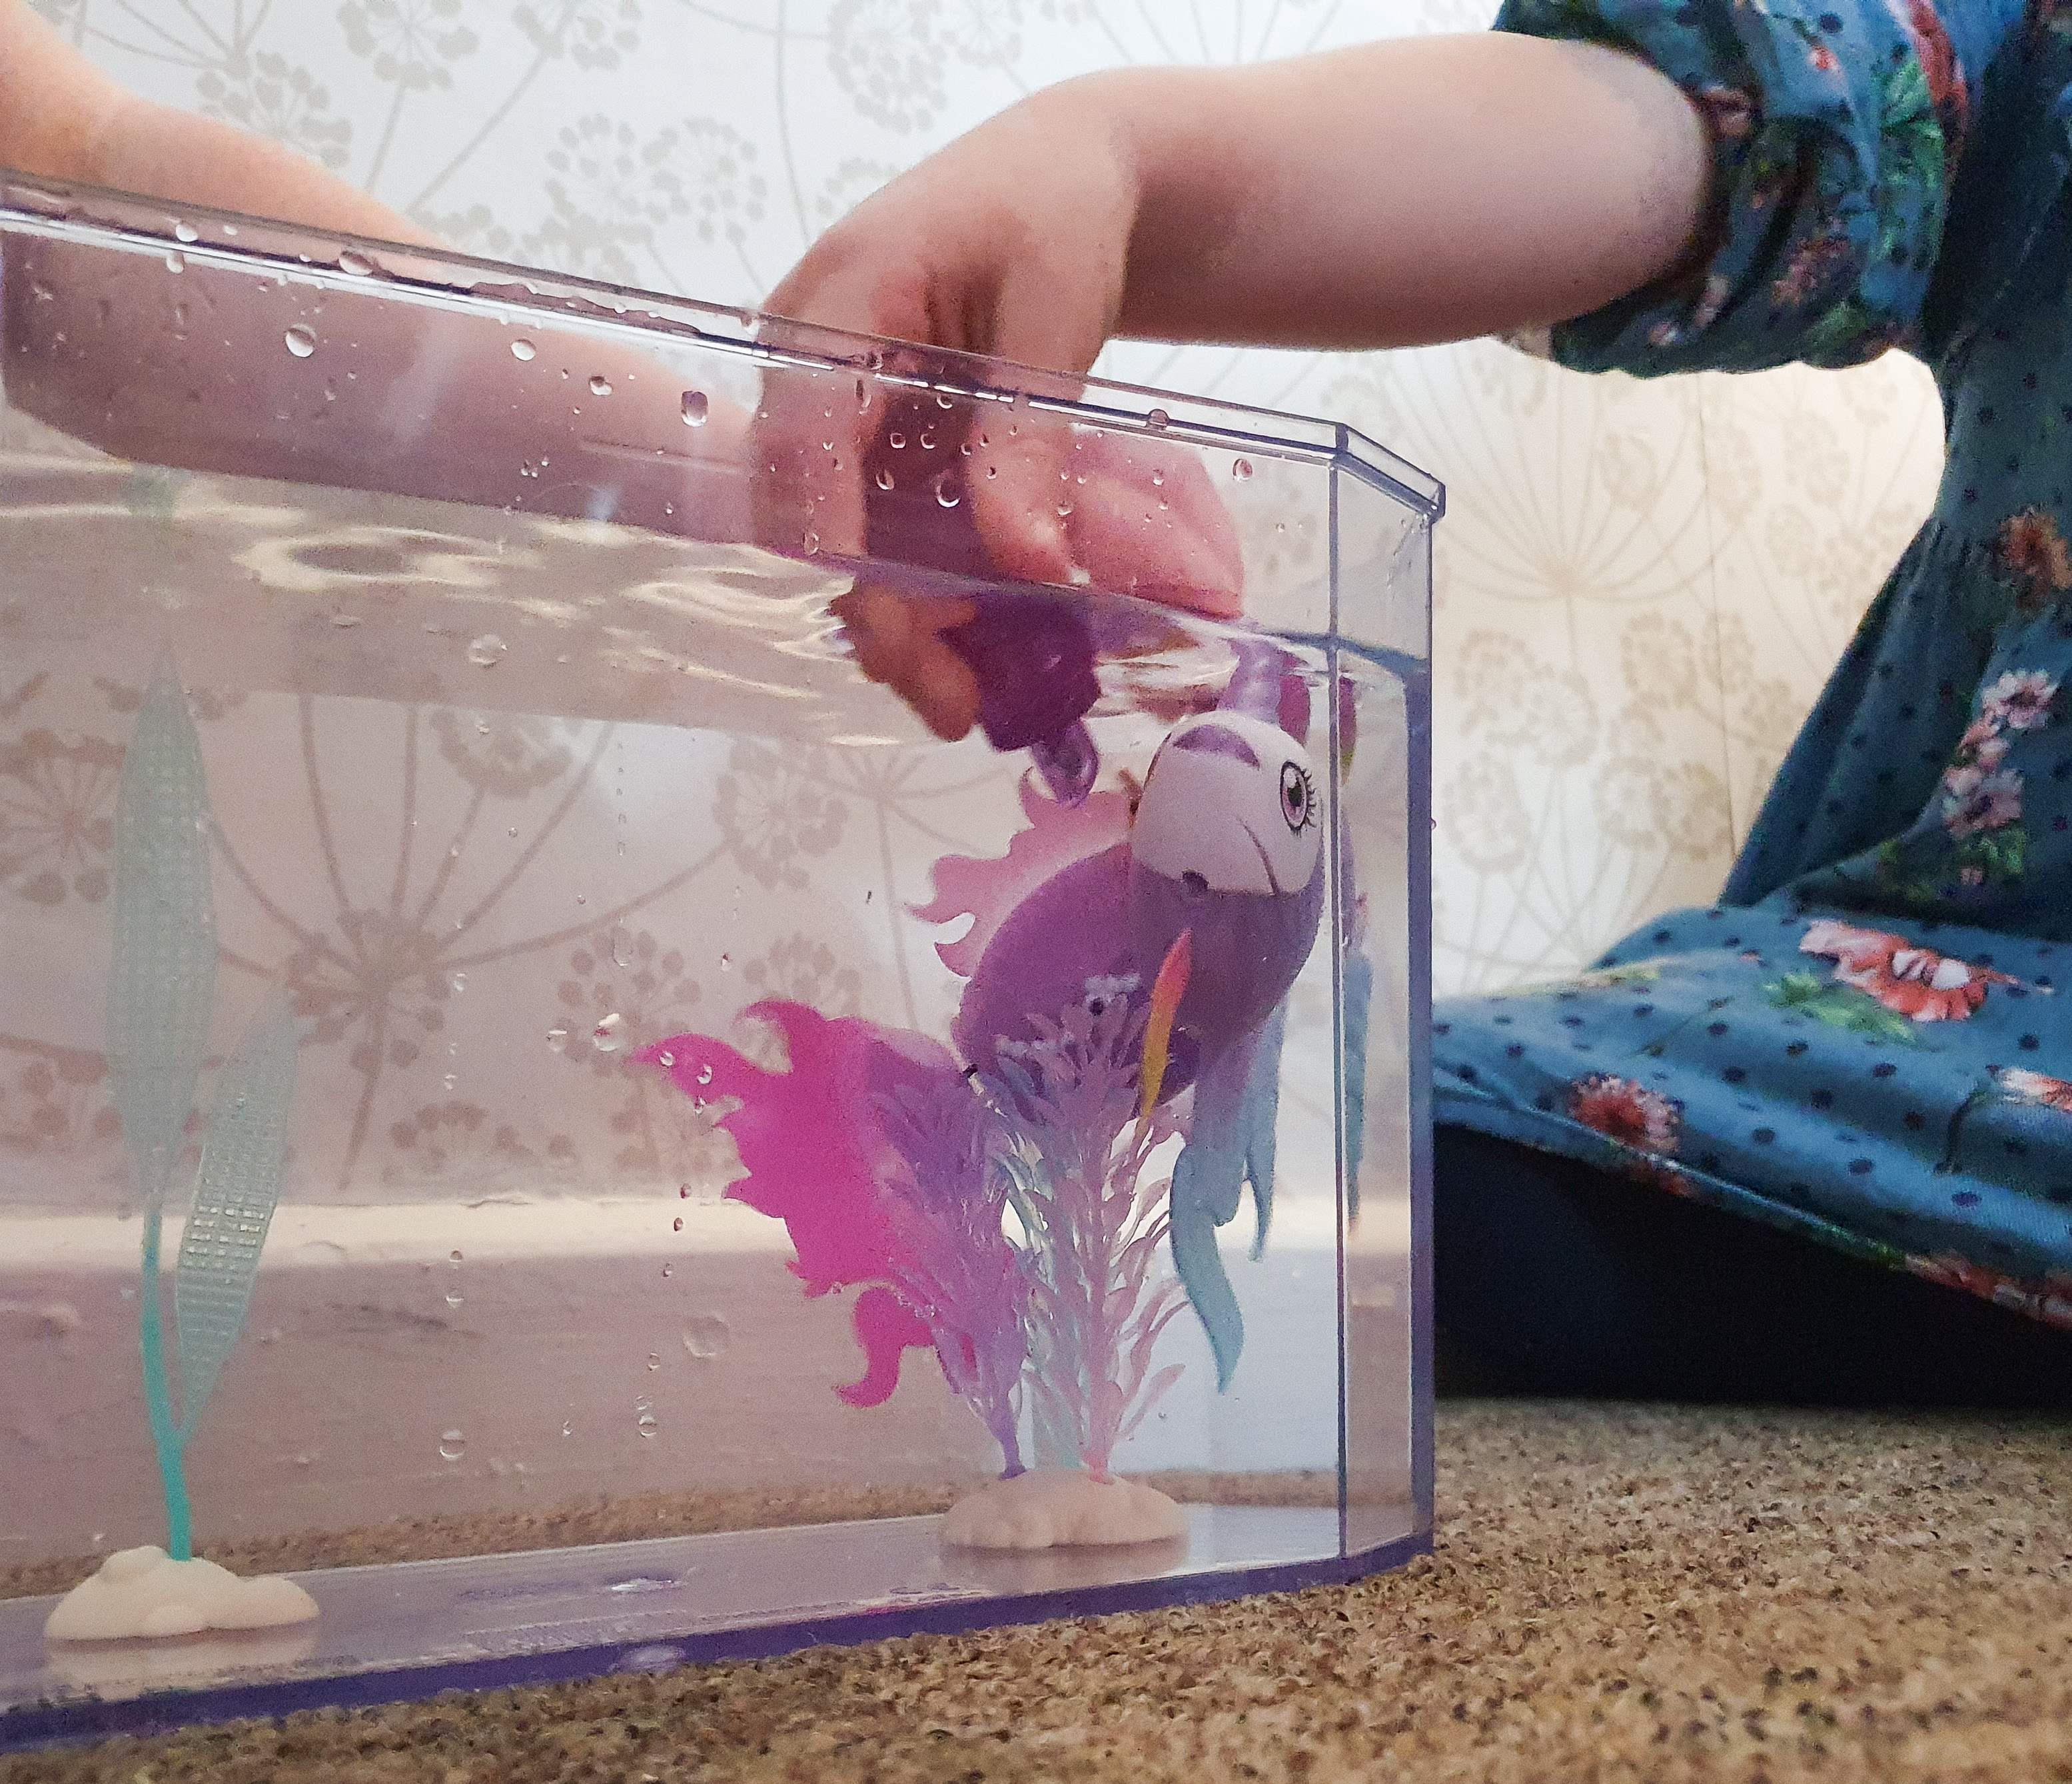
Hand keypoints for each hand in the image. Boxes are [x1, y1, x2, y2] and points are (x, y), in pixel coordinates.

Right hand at [752, 75, 1243, 741]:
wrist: (1060, 181)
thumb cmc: (1054, 214)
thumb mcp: (1054, 313)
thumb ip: (1030, 435)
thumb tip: (1032, 566)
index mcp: (836, 302)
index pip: (808, 428)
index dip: (833, 529)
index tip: (877, 616)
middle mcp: (808, 364)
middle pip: (810, 508)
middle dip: (873, 611)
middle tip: (946, 702)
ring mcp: (833, 412)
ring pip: (840, 540)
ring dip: (899, 623)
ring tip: (961, 706)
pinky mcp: (869, 447)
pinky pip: (879, 531)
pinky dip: (925, 592)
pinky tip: (971, 655)